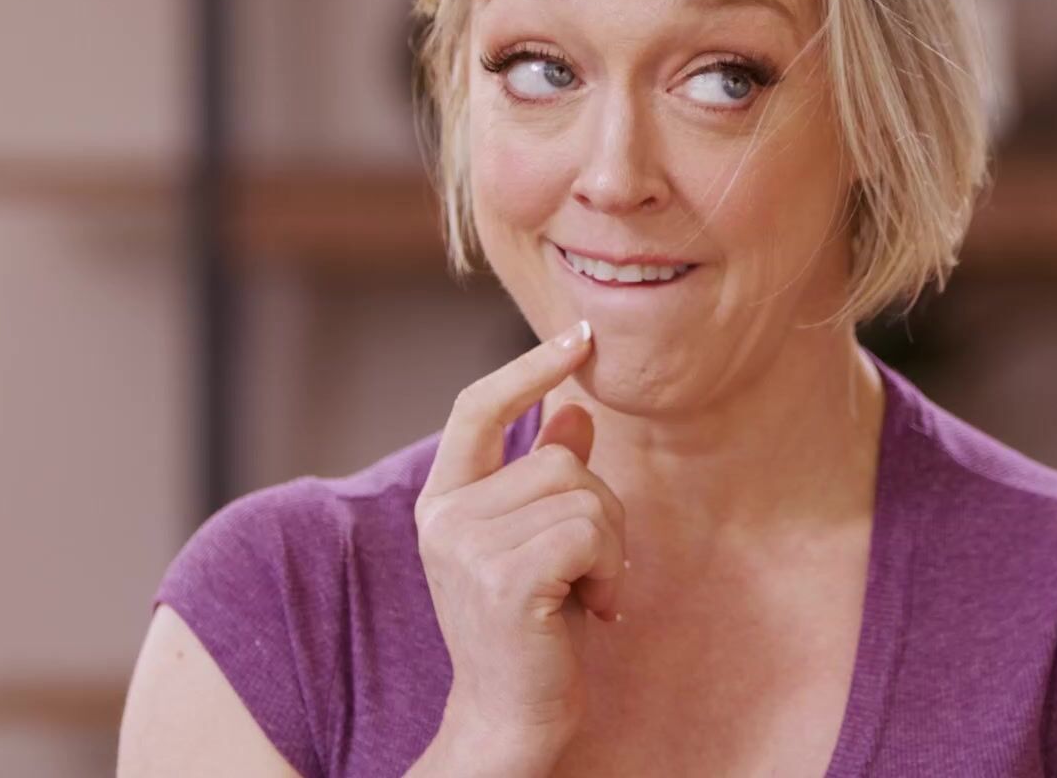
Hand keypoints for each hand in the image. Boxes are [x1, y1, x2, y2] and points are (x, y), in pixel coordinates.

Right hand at [412, 319, 627, 768]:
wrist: (511, 719)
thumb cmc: (532, 629)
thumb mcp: (537, 540)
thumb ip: (546, 474)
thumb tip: (575, 408)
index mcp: (444, 499)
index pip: (477, 407)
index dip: (529, 368)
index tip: (580, 337)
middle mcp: (444, 516)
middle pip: (560, 460)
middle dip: (601, 510)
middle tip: (587, 571)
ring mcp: (468, 546)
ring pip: (584, 493)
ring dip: (610, 545)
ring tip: (586, 592)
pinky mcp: (505, 577)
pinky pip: (592, 531)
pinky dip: (612, 569)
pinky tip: (595, 608)